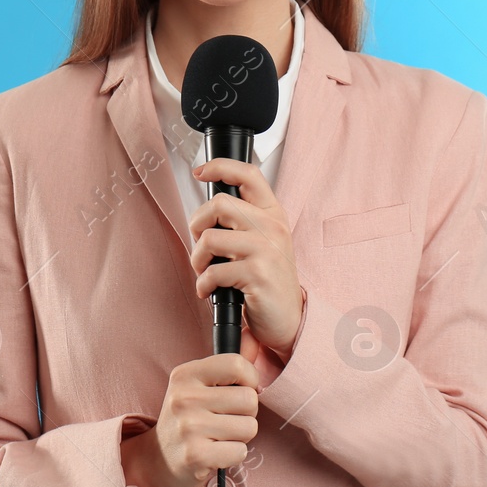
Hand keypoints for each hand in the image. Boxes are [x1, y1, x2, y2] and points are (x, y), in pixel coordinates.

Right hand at [121, 336, 260, 486]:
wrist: (160, 459)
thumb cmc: (190, 418)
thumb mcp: (199, 385)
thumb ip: (228, 366)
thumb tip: (255, 340)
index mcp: (185, 374)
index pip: (237, 364)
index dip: (250, 380)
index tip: (239, 390)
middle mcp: (184, 397)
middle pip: (249, 399)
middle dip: (246, 413)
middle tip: (226, 419)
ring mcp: (188, 427)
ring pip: (249, 427)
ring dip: (240, 436)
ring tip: (219, 436)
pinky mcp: (195, 455)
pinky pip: (240, 451)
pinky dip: (234, 455)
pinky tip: (215, 453)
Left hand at [187, 158, 303, 362]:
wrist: (289, 320)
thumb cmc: (269, 281)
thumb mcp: (263, 242)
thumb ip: (243, 220)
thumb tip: (207, 209)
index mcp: (273, 214)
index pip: (248, 175)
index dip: (220, 166)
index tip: (200, 172)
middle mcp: (272, 227)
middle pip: (219, 204)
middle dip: (197, 224)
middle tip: (201, 245)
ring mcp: (267, 250)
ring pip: (210, 237)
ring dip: (197, 259)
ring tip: (204, 271)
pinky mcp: (258, 274)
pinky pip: (213, 271)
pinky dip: (203, 284)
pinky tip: (210, 290)